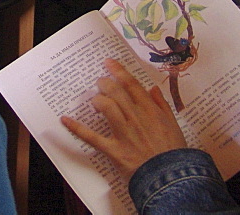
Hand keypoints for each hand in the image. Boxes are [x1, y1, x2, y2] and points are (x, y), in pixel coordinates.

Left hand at [61, 59, 187, 181]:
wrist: (170, 177)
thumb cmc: (173, 151)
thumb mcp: (173, 124)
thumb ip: (162, 105)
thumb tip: (152, 89)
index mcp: (149, 110)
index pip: (131, 84)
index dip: (118, 71)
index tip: (108, 63)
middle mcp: (135, 117)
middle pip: (115, 92)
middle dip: (104, 83)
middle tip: (100, 82)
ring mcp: (123, 133)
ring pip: (105, 106)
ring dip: (97, 100)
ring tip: (95, 101)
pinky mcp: (113, 149)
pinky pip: (92, 137)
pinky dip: (77, 128)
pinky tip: (65, 120)